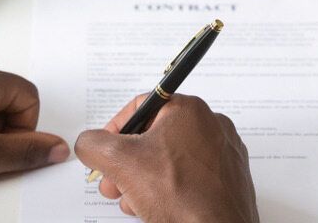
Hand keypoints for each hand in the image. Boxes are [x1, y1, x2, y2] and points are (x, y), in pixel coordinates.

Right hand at [75, 93, 258, 221]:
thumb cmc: (181, 195)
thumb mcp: (122, 163)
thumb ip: (95, 145)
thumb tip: (88, 142)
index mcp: (189, 109)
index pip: (142, 107)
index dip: (115, 129)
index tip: (105, 150)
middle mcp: (210, 125)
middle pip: (156, 136)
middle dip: (128, 162)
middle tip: (114, 183)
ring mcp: (223, 153)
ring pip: (172, 159)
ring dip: (145, 179)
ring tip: (134, 202)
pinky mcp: (229, 179)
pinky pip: (193, 177)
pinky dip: (171, 189)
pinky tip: (157, 209)